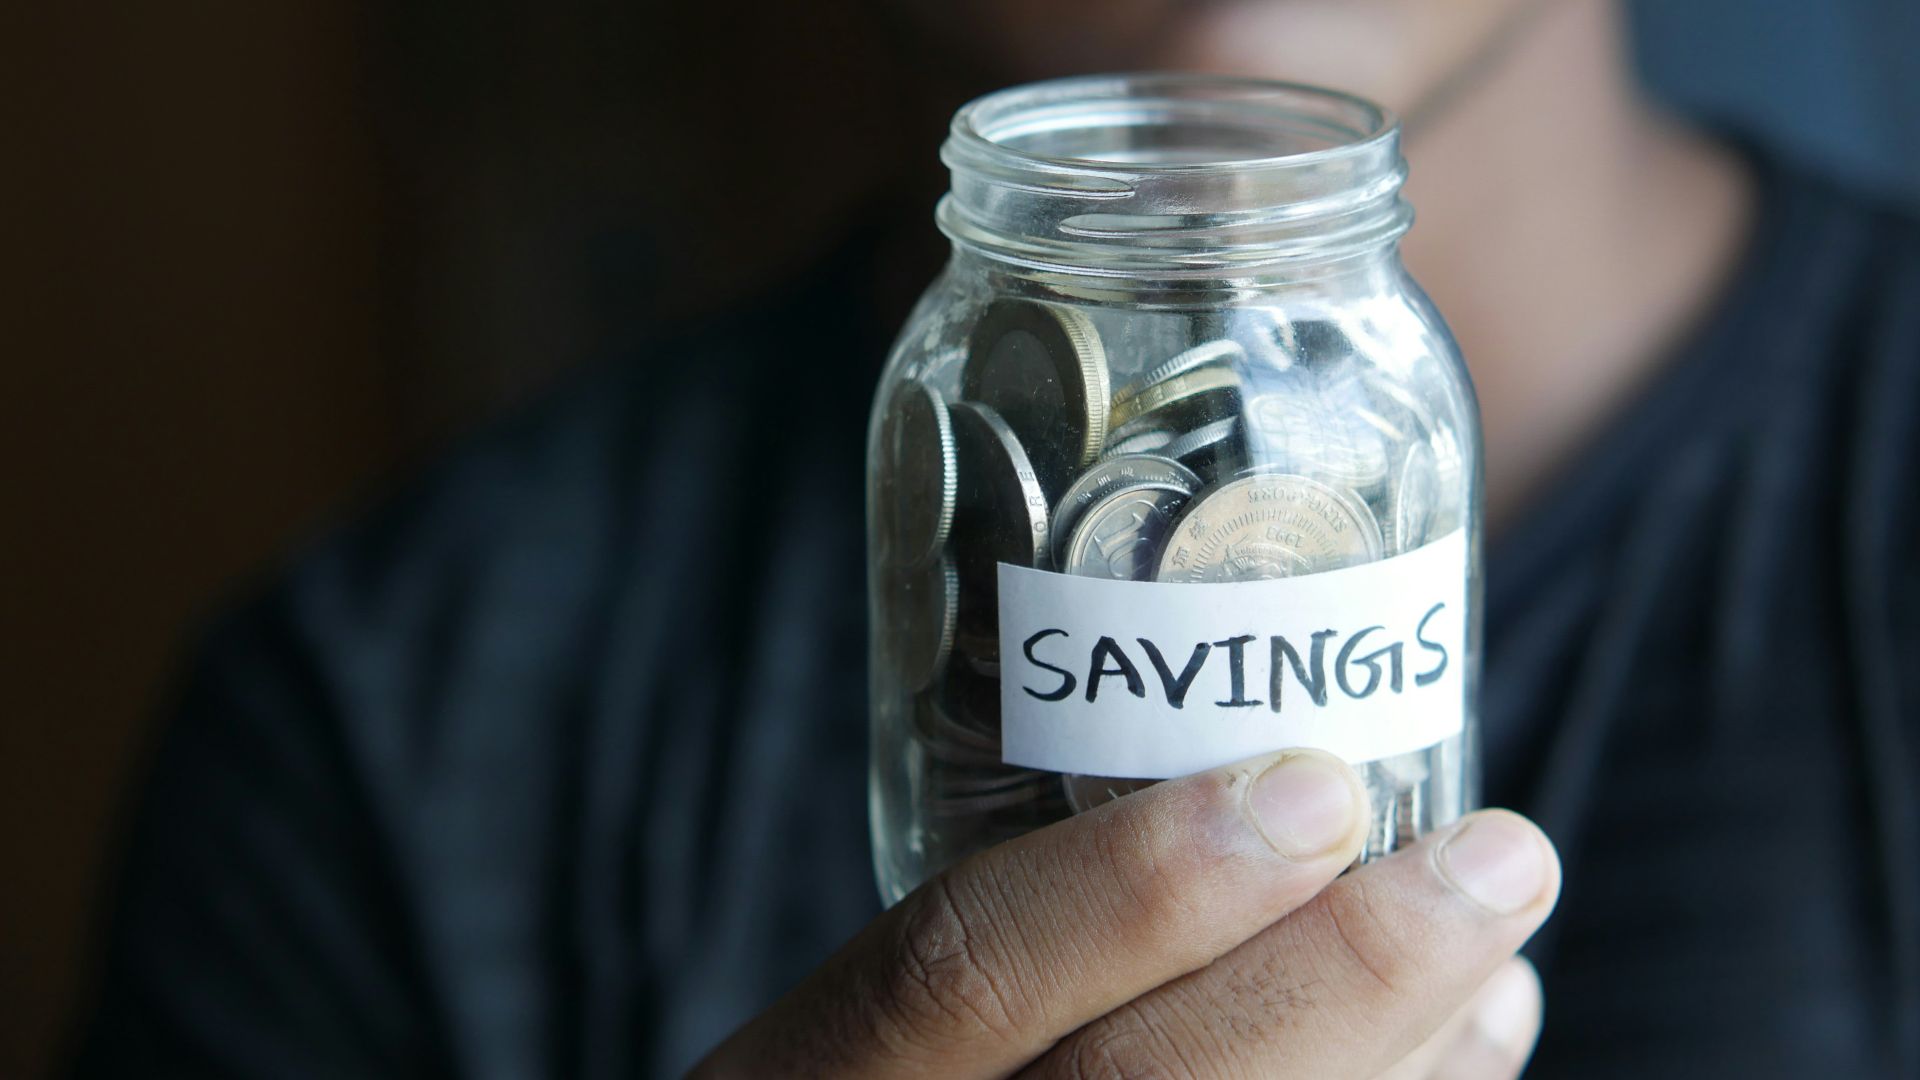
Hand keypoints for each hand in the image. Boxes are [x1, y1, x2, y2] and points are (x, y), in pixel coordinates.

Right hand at [693, 749, 1558, 1078]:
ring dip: (1409, 1063)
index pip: (954, 969)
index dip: (1134, 883)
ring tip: (1501, 960)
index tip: (1307, 788)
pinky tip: (1464, 1054)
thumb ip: (1003, 918)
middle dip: (1344, 980)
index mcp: (801, 1075)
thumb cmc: (892, 1077)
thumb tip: (1271, 763)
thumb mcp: (884, 1003)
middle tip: (1496, 860)